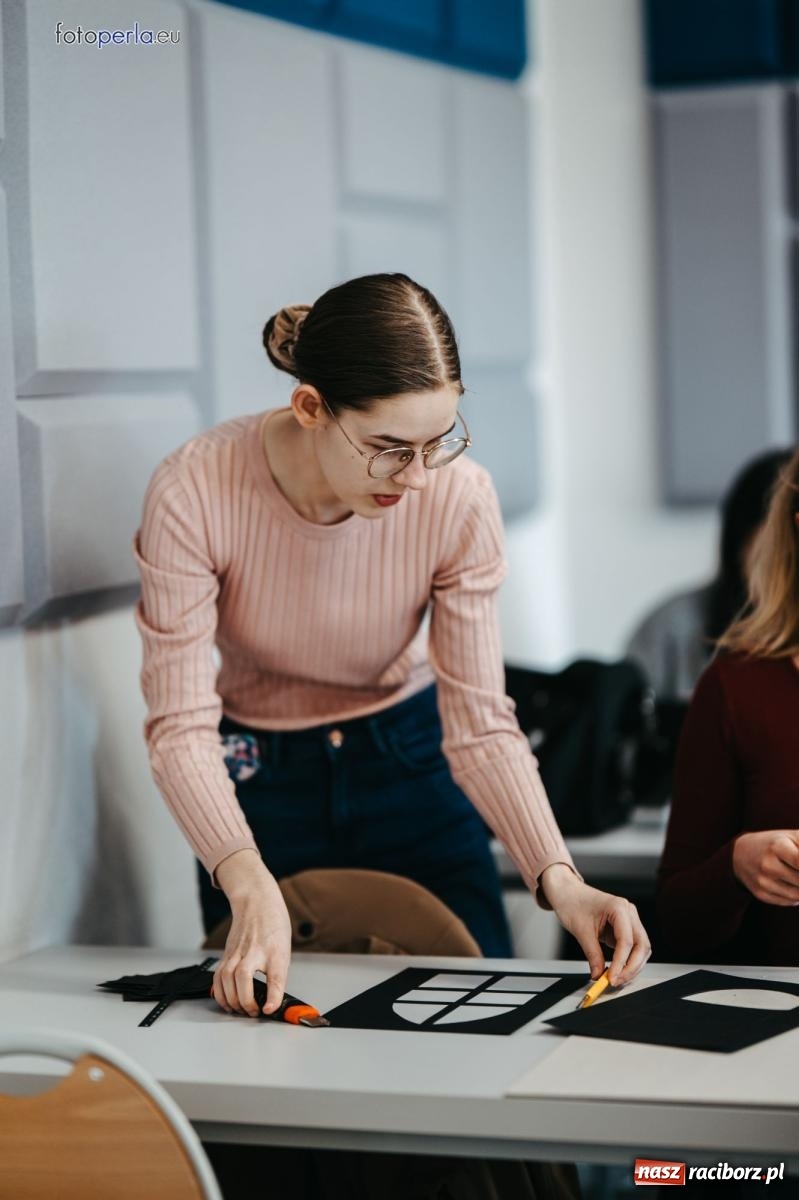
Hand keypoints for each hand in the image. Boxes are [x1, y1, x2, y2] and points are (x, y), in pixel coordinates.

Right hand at [211, 850, 291, 1016]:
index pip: (275, 976)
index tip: (268, 1010)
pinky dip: (220, 993)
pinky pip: (218, 977)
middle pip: (243, 978)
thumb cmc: (274, 928)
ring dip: (232, 1000)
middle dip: (246, 1001)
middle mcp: (254, 951)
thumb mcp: (284, 951)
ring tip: (240, 1010)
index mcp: (275, 951)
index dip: (272, 996)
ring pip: (226, 978)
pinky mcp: (226, 954)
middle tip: (253, 1013)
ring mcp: (237, 951)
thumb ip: (277, 975)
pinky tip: (227, 1002)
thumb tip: (272, 1001)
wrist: (257, 903)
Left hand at [539, 864, 650, 985]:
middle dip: (632, 967)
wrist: (567, 892)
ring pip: (641, 948)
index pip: (627, 941)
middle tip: (617, 982)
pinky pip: (633, 947)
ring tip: (617, 979)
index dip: (621, 963)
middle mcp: (629, 912)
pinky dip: (628, 960)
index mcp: (619, 908)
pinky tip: (618, 971)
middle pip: (641, 945)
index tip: (612, 978)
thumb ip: (593, 955)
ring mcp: (629, 919)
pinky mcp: (625, 927)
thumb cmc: (572, 903)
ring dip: (632, 966)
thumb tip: (599, 975)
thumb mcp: (580, 931)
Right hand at [732, 830, 798, 904]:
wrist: (740, 854)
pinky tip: (793, 884)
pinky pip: (790, 902)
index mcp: (777, 846)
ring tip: (797, 875)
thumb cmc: (775, 843)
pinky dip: (797, 896)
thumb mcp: (792, 836)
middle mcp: (768, 865)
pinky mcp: (761, 894)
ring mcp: (763, 882)